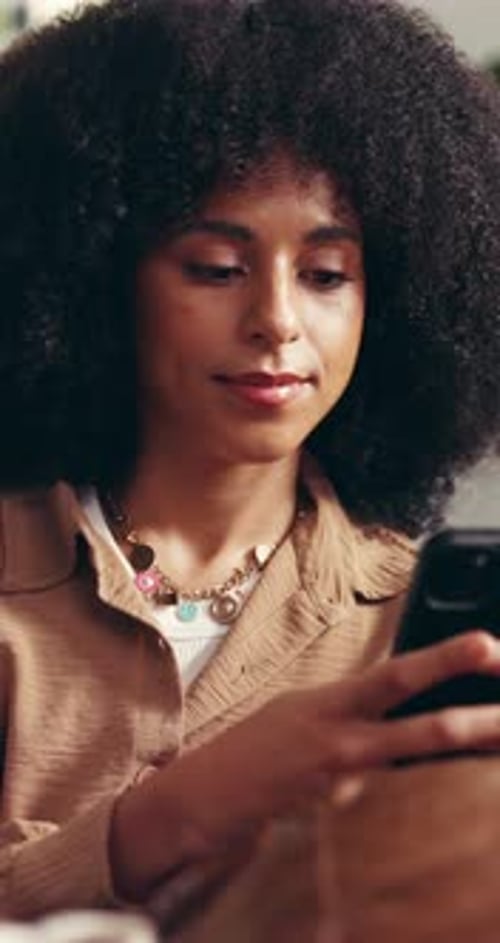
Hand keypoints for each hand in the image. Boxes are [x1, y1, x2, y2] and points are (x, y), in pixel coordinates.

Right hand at [111, 630, 499, 898]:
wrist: (193, 800)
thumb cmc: (249, 756)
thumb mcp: (299, 717)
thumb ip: (349, 714)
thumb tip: (398, 713)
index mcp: (326, 703)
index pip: (394, 675)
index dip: (442, 659)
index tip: (486, 645)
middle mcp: (333, 733)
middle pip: (409, 714)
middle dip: (464, 702)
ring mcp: (331, 776)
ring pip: (407, 763)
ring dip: (459, 751)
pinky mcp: (326, 815)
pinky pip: (384, 808)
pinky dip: (418, 802)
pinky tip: (452, 805)